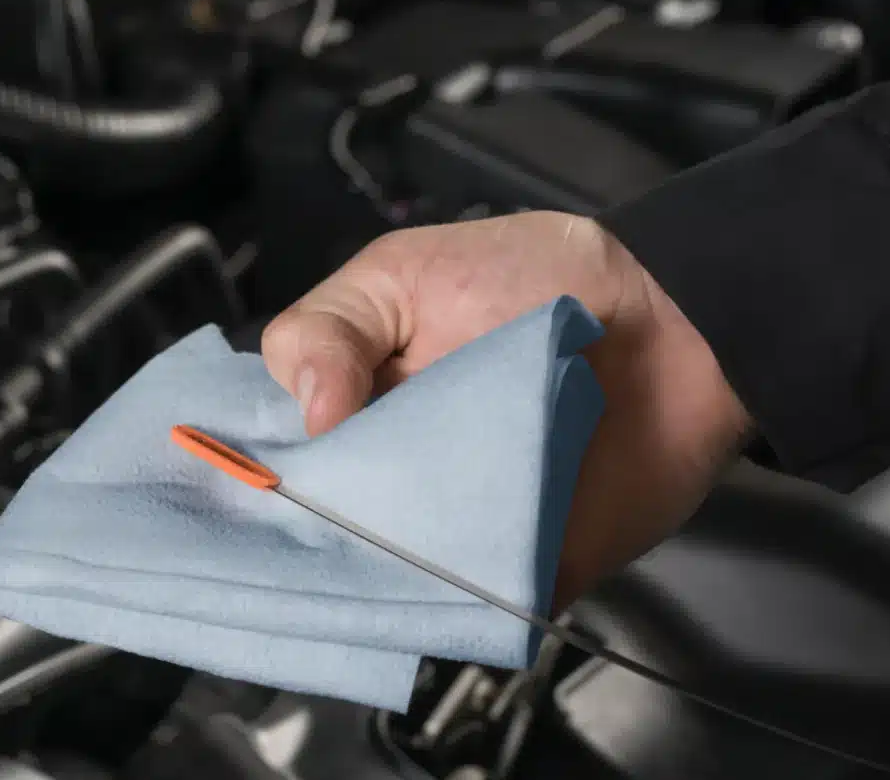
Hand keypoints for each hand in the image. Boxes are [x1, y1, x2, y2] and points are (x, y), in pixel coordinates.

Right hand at [261, 211, 751, 606]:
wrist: (671, 320)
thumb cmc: (538, 279)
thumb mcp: (401, 273)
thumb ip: (328, 331)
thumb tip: (309, 422)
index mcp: (348, 411)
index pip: (270, 464)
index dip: (240, 480)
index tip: (217, 491)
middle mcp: (388, 480)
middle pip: (313, 538)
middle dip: (293, 543)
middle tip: (290, 529)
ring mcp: (450, 532)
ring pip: (378, 584)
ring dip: (364, 577)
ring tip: (360, 551)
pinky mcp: (517, 575)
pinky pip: (465, 615)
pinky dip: (444, 611)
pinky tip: (423, 590)